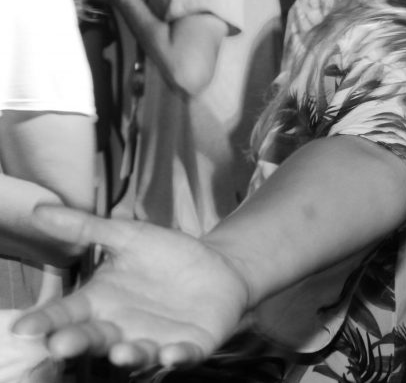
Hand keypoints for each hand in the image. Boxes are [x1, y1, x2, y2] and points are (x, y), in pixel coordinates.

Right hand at [12, 206, 248, 369]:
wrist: (219, 266)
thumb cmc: (167, 255)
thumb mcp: (127, 236)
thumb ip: (85, 228)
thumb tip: (39, 209)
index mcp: (100, 304)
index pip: (66, 315)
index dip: (46, 322)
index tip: (25, 328)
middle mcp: (122, 328)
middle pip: (94, 339)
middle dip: (78, 343)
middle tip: (62, 345)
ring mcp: (156, 340)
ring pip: (136, 353)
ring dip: (129, 355)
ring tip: (121, 352)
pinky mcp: (191, 345)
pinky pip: (182, 355)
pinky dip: (177, 357)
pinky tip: (171, 353)